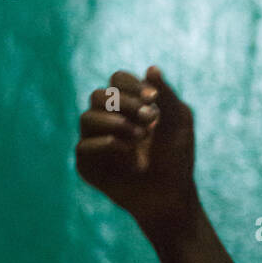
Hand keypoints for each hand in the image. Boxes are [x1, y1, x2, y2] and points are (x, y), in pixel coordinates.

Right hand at [75, 66, 196, 229]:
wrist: (170, 194)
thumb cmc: (176, 158)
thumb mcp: (178, 122)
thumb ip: (166, 95)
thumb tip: (152, 68)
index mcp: (129, 105)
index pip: (117, 80)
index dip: (131, 85)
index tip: (153, 100)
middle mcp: (108, 119)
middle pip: (99, 95)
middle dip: (124, 103)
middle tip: (149, 118)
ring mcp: (95, 141)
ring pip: (86, 117)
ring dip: (116, 123)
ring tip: (140, 137)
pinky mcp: (87, 163)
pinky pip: (83, 146)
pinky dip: (107, 145)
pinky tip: (129, 153)